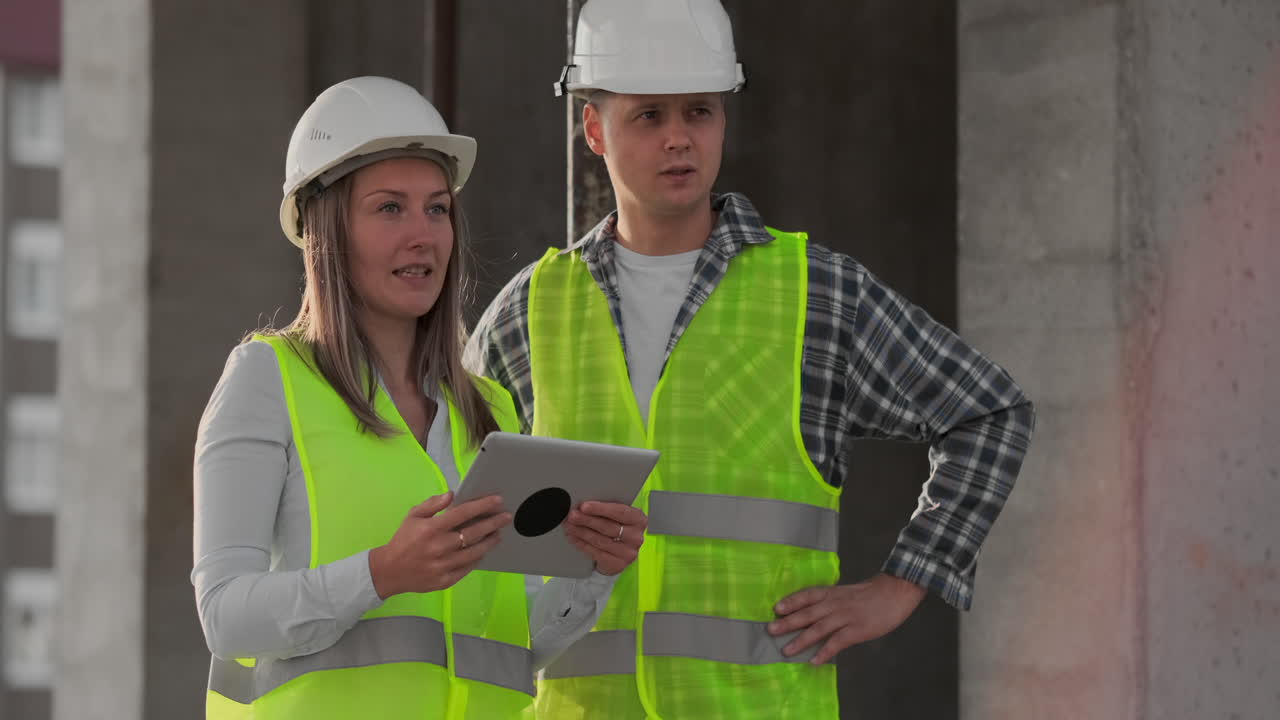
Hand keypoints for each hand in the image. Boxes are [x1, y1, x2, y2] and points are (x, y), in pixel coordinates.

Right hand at [368, 492, 511, 598]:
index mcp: (432, 528)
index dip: (482, 506)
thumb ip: (432, 504)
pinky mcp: (445, 580)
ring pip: (474, 552)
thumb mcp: (413, 516)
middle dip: (493, 523)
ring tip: (498, 534)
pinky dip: (477, 558)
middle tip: (506, 517)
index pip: (463, 513)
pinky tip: (483, 551)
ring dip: (489, 542)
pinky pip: (467, 568)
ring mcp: (443, 565)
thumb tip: (452, 494)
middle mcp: (440, 547)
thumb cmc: (403, 540)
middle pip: (474, 533)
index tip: (497, 500)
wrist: (389, 571)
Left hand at [564, 501, 646, 575]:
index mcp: (639, 520)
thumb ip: (607, 510)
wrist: (619, 555)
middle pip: (608, 527)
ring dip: (582, 532)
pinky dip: (582, 544)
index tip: (584, 506)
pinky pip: (596, 552)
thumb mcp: (617, 518)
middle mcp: (636, 537)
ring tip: (570, 526)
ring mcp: (628, 553)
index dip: (600, 509)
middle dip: (587, 520)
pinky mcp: (618, 564)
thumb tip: (584, 505)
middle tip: (572, 516)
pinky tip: (574, 538)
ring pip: (600, 540)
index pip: (620, 512)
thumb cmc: (616, 529)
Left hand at [767, 573, 925, 663]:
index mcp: (833, 592)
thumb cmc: (871, 593)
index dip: (792, 601)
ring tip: (786, 650)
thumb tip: (814, 612)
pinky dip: (825, 652)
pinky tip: (814, 660)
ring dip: (801, 640)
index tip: (776, 608)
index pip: (808, 595)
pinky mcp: (857, 630)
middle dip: (788, 622)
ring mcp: (846, 617)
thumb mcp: (847, 592)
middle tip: (771, 629)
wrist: (895, 592)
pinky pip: (837, 642)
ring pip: (819, 628)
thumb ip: (832, 601)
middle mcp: (835, 604)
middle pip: (808, 613)